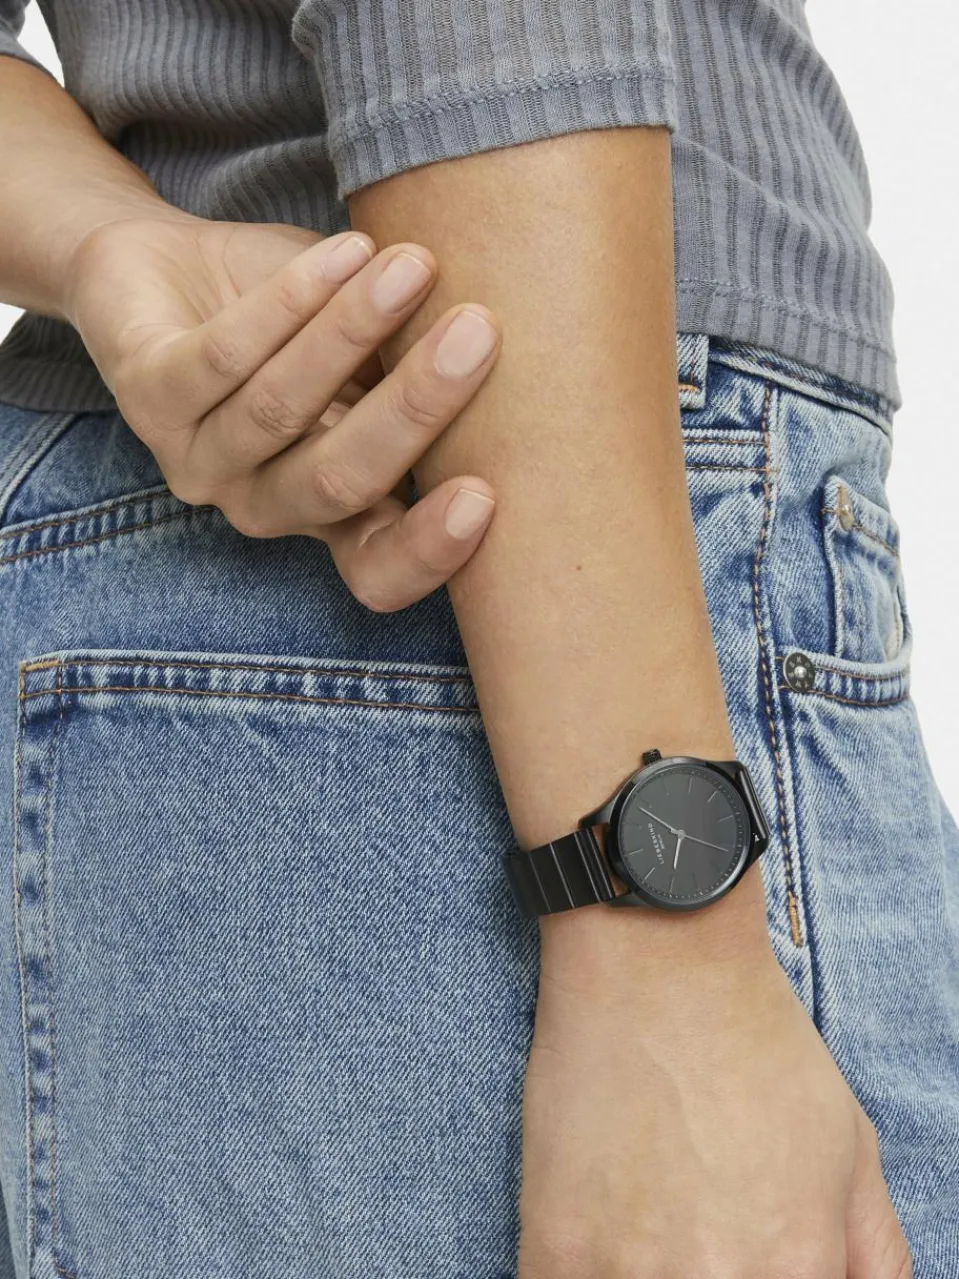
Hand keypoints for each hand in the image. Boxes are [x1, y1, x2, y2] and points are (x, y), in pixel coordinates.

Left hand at [63, 212, 501, 610]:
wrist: (166, 267)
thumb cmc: (293, 322)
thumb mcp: (372, 355)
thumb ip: (418, 374)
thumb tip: (513, 357)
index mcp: (326, 514)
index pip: (374, 572)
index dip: (425, 553)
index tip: (484, 498)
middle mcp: (261, 503)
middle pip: (336, 484)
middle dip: (413, 409)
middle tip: (478, 332)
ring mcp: (197, 457)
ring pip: (280, 410)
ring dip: (352, 333)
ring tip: (414, 266)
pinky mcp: (144, 393)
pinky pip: (222, 355)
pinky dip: (291, 301)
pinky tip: (345, 254)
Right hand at [518, 922, 911, 1278]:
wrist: (658, 963)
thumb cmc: (755, 1041)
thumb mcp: (850, 1145)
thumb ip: (874, 1254)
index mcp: (797, 1270)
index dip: (763, 1274)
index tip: (737, 1250)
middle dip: (701, 1269)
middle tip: (687, 1218)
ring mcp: (628, 1274)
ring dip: (638, 1271)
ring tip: (642, 1210)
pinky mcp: (555, 1251)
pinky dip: (583, 1269)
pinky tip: (596, 1223)